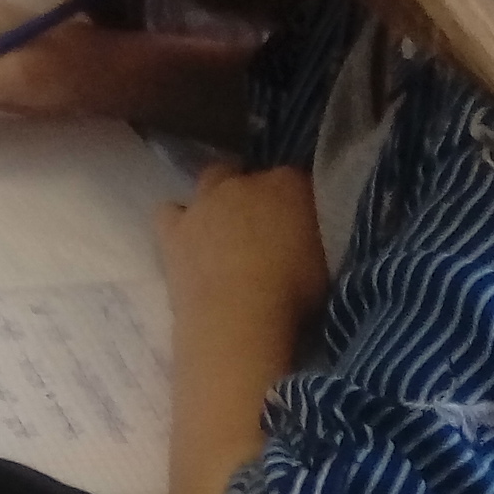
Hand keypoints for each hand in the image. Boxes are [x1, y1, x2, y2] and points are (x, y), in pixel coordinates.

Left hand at [156, 163, 329, 350]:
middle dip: (252, 191)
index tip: (299, 218)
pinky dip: (177, 220)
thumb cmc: (294, 295)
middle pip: (248, 175)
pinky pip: (169, 211)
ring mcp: (204, 202)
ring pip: (208, 181)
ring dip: (216, 197)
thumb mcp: (324, 258)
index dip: (295, 198)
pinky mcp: (173, 228)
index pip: (295, 178)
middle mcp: (244, 183)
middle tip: (259, 223)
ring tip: (222, 226)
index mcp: (289, 185)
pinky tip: (185, 238)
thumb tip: (306, 232)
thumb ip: (314, 232)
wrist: (237, 318)